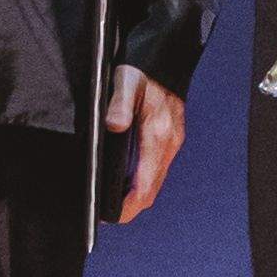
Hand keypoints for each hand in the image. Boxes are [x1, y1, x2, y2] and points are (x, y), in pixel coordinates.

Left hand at [104, 65, 183, 218]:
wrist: (166, 60)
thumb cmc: (143, 71)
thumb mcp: (126, 81)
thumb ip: (119, 104)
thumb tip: (114, 126)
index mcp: (159, 135)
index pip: (145, 184)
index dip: (128, 205)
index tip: (109, 216)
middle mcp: (169, 144)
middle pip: (151, 190)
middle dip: (130, 207)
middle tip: (104, 215)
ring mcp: (172, 143)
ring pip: (155, 182)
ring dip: (137, 196)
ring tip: (111, 203)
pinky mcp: (169, 140)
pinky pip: (157, 170)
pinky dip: (142, 183)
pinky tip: (126, 183)